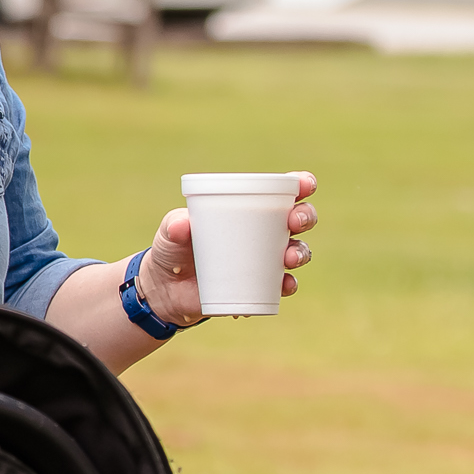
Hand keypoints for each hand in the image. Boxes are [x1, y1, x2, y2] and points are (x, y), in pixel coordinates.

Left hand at [137, 172, 317, 325]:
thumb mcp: (170, 232)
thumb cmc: (173, 248)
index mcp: (249, 208)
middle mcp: (264, 232)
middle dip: (306, 216)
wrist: (167, 289)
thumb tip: (183, 225)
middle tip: (294, 222)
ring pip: (297, 251)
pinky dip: (287, 285)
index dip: (302, 185)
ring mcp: (264, 259)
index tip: (305, 185)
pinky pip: (283, 285)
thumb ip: (174, 225)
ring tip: (289, 258)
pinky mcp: (260, 286)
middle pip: (299, 219)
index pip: (283, 191)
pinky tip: (285, 285)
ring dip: (301, 253)